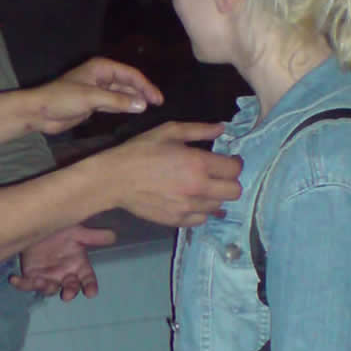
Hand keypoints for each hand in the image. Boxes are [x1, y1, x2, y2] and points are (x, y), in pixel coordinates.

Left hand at [13, 224, 116, 300]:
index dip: (90, 286)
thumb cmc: (61, 230)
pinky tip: (14, 279)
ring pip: (49, 288)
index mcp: (79, 265)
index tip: (91, 292)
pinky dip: (21, 284)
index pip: (88, 279)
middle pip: (70, 287)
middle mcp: (65, 274)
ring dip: (46, 287)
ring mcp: (48, 277)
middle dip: (70, 291)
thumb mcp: (77, 231)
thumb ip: (94, 236)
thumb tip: (113, 236)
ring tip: (42, 281)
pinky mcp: (32, 276)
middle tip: (67, 294)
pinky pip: (27, 284)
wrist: (39, 225)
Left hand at [31, 57, 163, 134]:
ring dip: (135, 99)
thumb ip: (117, 100)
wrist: (40, 112)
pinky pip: (115, 102)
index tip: (158, 99)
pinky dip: (125, 106)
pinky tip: (135, 110)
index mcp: (101, 68)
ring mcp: (98, 90)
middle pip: (128, 82)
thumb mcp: (91, 98)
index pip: (130, 74)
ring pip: (122, 93)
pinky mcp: (94, 103)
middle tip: (158, 103)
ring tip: (150, 107)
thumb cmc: (62, 98)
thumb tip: (142, 104)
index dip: (146, 85)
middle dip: (143, 91)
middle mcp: (101, 76)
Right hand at [107, 122, 241, 225]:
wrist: (115, 178)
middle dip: (230, 181)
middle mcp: (198, 188)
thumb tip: (222, 129)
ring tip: (202, 187)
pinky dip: (201, 210)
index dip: (234, 163)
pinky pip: (202, 219)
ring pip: (219, 206)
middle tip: (218, 175)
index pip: (235, 169)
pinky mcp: (178, 220)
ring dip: (215, 196)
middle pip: (234, 191)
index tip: (228, 160)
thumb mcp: (169, 131)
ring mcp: (188, 207)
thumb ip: (199, 130)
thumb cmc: (141, 151)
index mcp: (199, 164)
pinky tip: (191, 200)